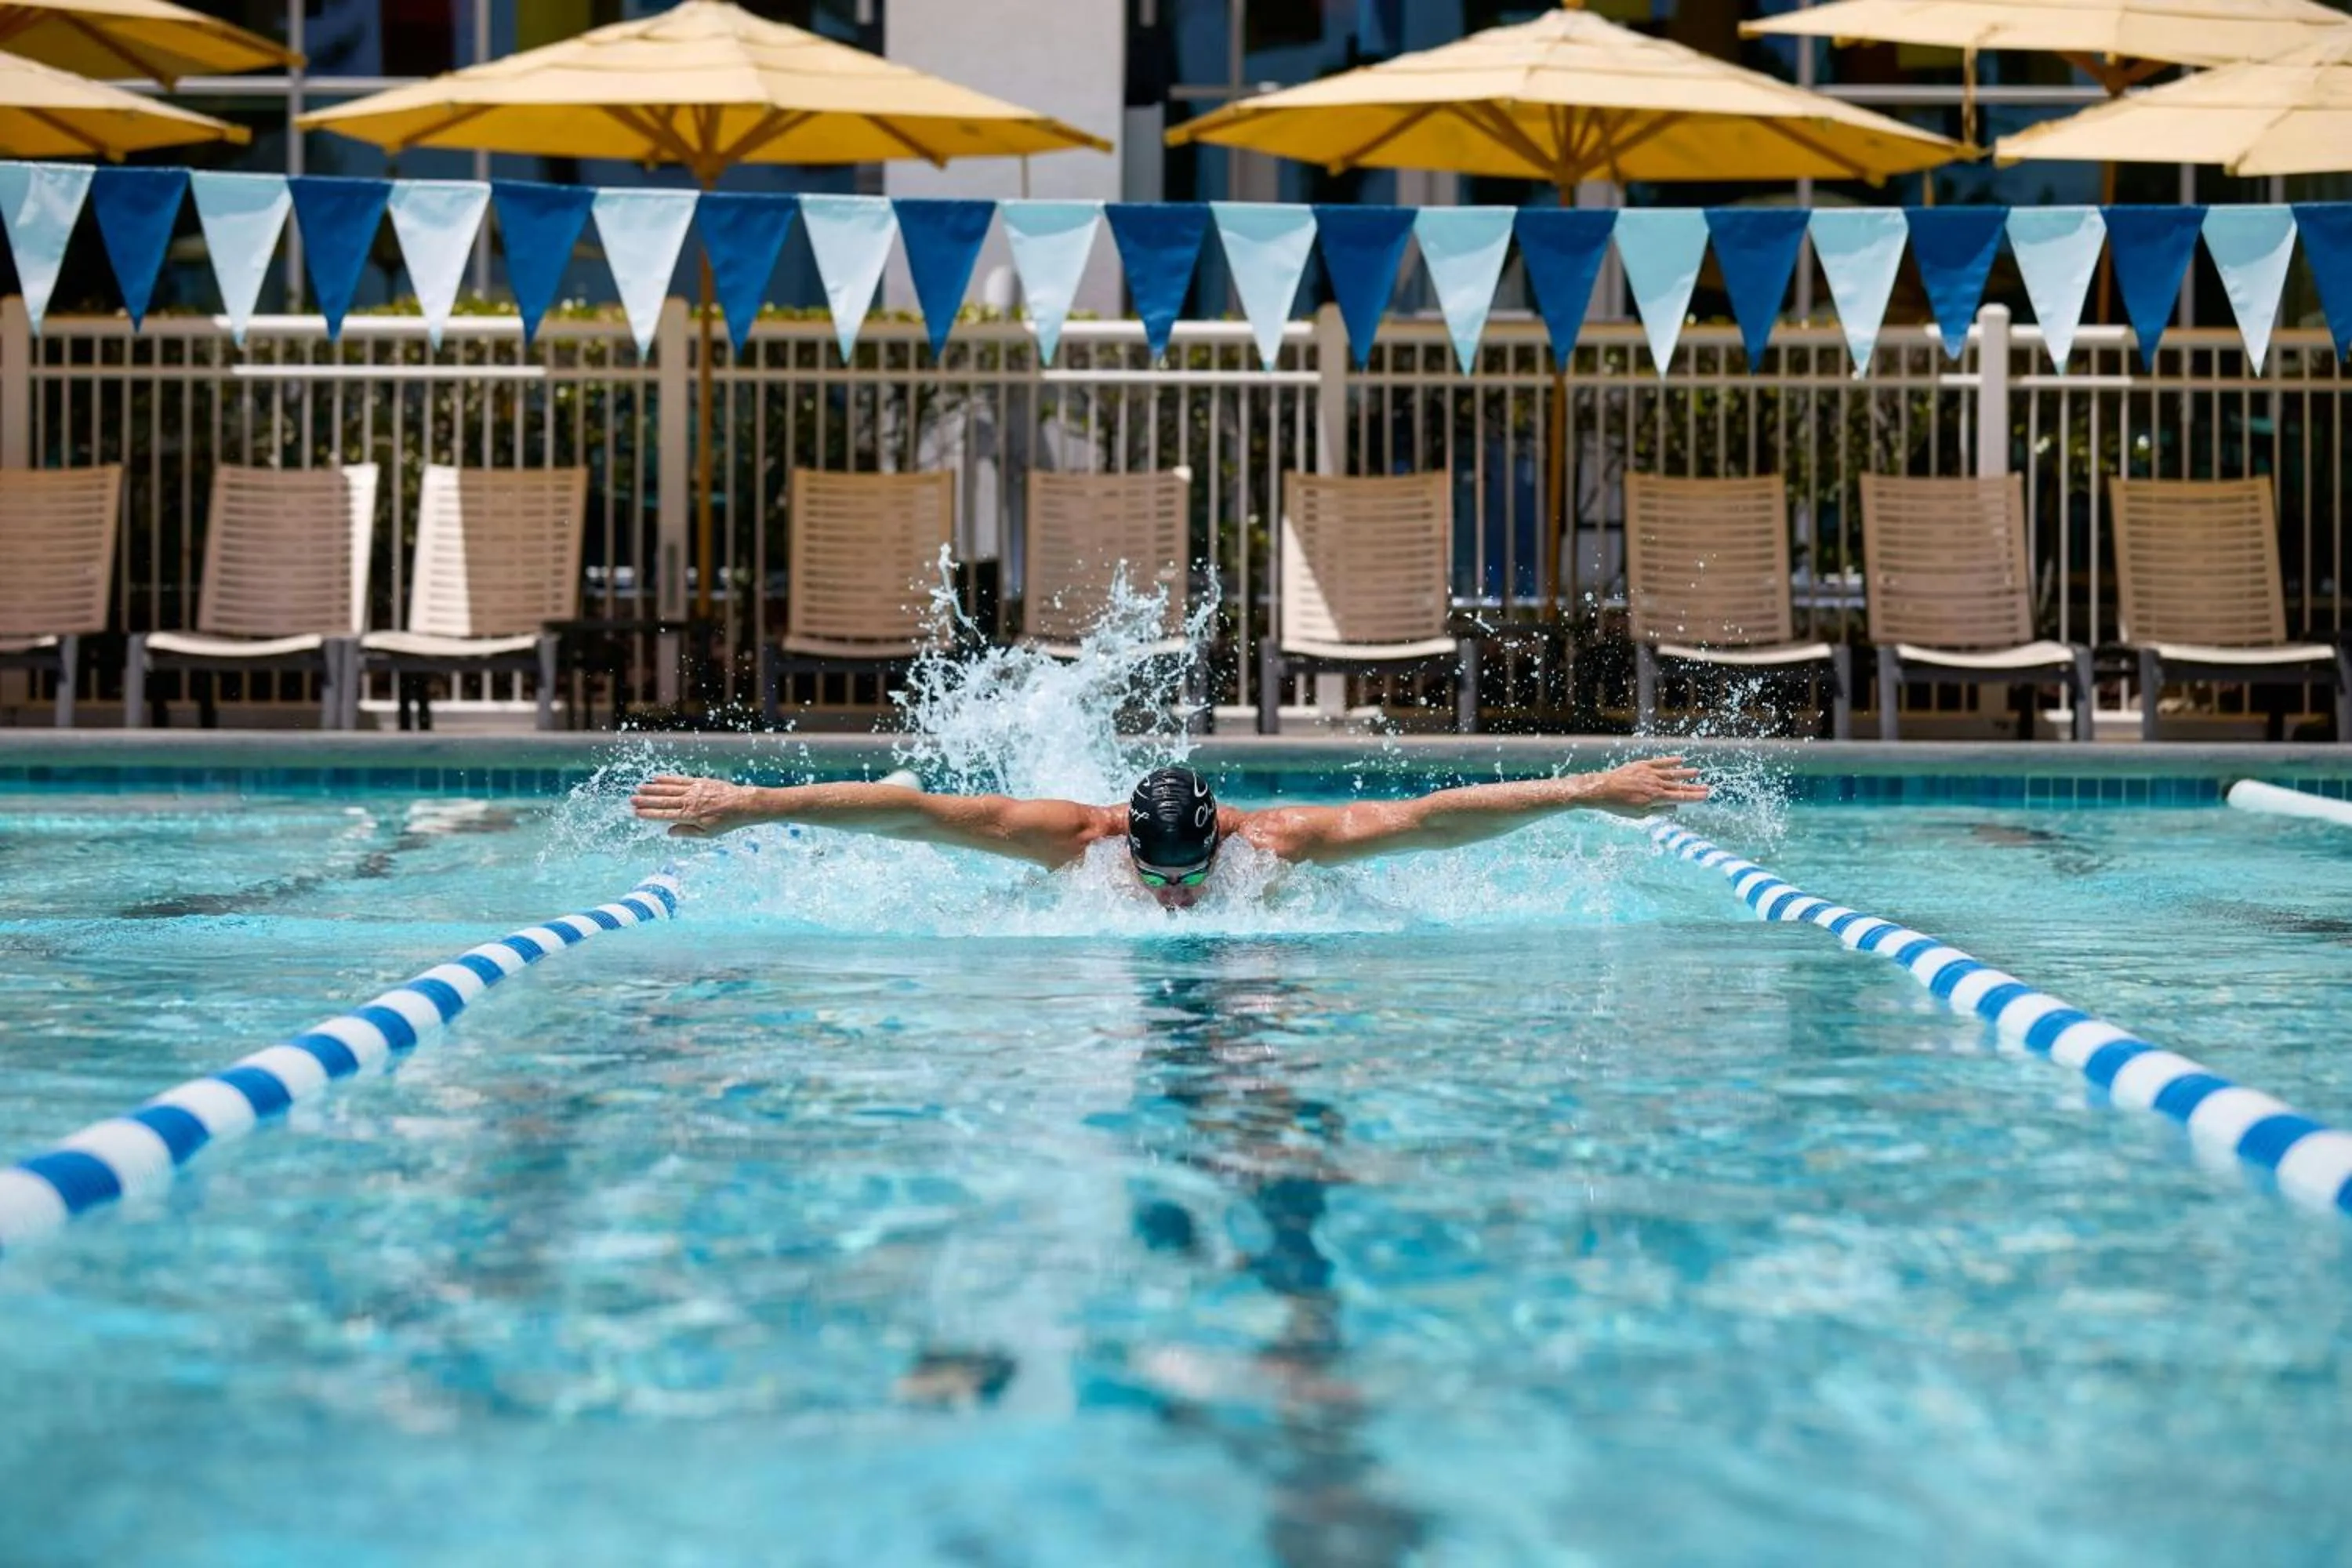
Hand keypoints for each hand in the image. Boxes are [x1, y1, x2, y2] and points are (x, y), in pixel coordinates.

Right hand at [630, 774, 751, 837]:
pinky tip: (657, 778)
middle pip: (663, 801)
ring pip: (669, 789)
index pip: (664, 815)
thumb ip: (687, 832)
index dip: (649, 814)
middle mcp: (689, 801)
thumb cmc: (726, 822)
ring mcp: (693, 790)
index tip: (636, 812)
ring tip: (639, 788)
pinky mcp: (699, 782)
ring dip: (653, 789)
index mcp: (690, 816)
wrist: (743, 804)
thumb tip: (668, 832)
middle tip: (631, 800)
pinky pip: (680, 780)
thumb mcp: (707, 834)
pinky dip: (667, 779)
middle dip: (646, 800)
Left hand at [1589, 756, 1708, 817]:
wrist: (1601, 790)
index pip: (1680, 797)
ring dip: (1685, 772)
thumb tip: (1675, 807)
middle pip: (1679, 786)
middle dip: (1694, 787)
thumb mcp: (1640, 815)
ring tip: (1697, 772)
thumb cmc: (1619, 806)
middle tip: (1707, 787)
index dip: (1694, 797)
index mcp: (1656, 798)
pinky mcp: (1641, 765)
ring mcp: (1649, 773)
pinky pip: (1659, 762)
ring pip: (1671, 772)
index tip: (1705, 796)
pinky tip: (1680, 760)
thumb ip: (1659, 811)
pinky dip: (1670, 761)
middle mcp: (1655, 784)